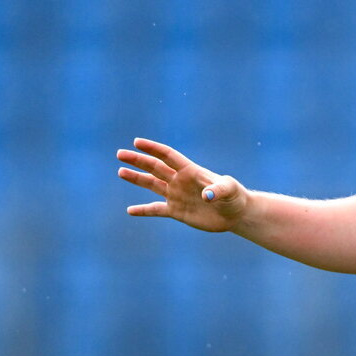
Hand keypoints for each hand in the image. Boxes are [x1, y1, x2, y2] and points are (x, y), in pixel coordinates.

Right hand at [117, 138, 247, 231]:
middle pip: (155, 168)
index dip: (154, 149)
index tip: (137, 142)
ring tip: (121, 171)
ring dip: (137, 178)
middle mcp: (180, 181)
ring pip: (152, 185)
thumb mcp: (230, 190)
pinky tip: (130, 211)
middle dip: (138, 160)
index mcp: (191, 171)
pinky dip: (143, 210)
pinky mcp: (177, 212)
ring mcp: (177, 196)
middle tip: (120, 154)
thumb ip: (218, 190)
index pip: (169, 156)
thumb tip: (207, 196)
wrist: (235, 214)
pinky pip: (156, 210)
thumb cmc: (235, 197)